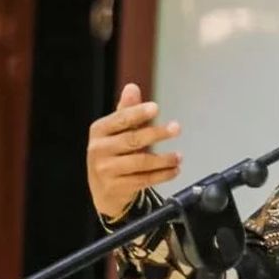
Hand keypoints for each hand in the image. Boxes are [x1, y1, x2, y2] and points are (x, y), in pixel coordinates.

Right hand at [87, 83, 182, 218]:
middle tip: (177, 128)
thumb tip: (132, 87)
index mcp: (99, 130)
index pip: (120, 119)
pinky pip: (145, 179)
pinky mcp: (116, 187)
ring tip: (179, 156)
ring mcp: (105, 170)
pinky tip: (175, 170)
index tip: (156, 108)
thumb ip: (127, 111)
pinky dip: (163, 174)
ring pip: (141, 162)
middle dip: (157, 133)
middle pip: (132, 140)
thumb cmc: (113, 154)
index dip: (137, 113)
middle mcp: (98, 149)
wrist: (104, 190)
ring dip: (164, 159)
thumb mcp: (117, 132)